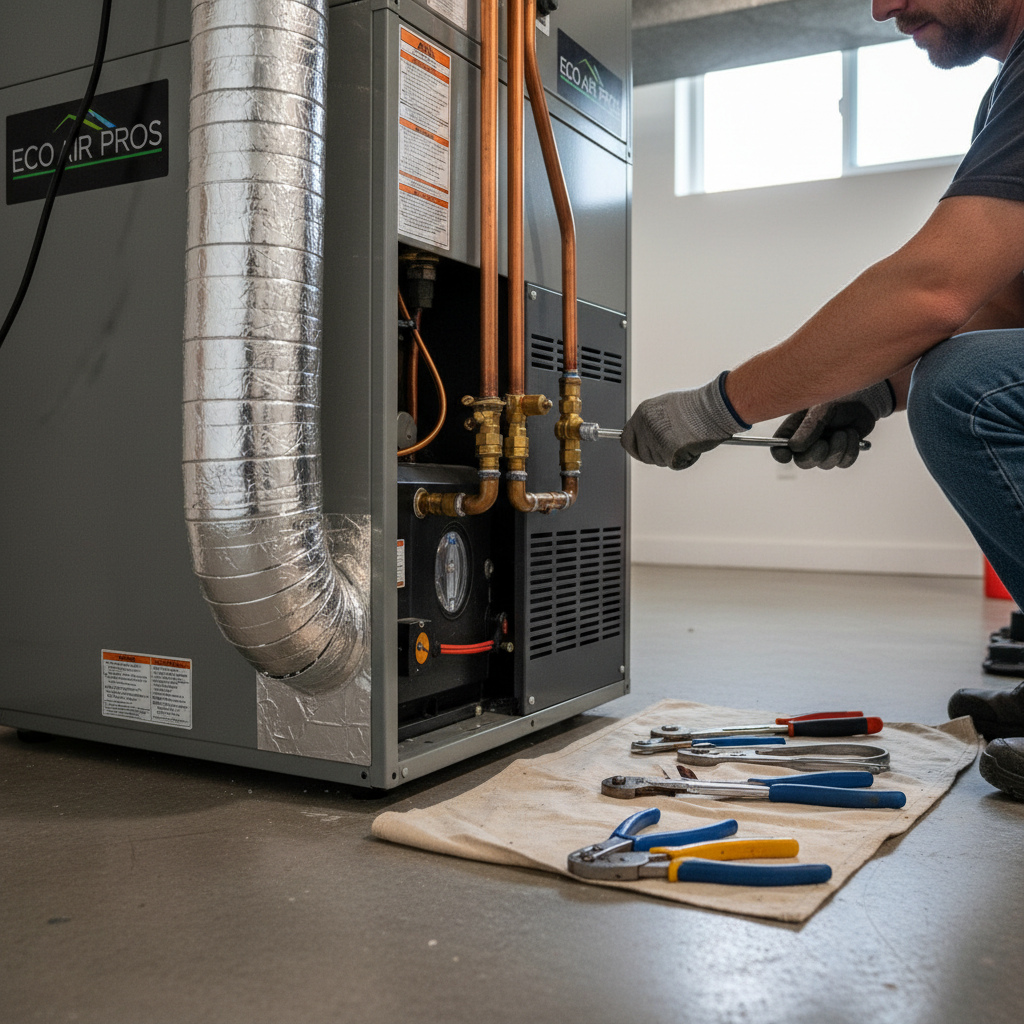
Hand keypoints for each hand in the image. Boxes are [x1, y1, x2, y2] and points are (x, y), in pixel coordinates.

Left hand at [621, 373, 746, 469]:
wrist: (712, 409)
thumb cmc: (696, 406)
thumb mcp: (666, 406)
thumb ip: (653, 421)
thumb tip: (648, 433)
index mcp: (643, 413)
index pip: (626, 438)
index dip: (634, 447)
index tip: (640, 451)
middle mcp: (645, 427)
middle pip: (641, 454)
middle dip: (653, 455)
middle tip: (669, 449)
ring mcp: (656, 441)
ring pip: (658, 461)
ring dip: (670, 456)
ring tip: (685, 440)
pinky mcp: (668, 453)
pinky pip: (673, 464)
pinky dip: (684, 459)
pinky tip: (692, 445)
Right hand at [770, 382, 894, 469]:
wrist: (863, 398)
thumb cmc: (837, 397)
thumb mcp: (819, 409)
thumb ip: (808, 428)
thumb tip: (794, 447)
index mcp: (795, 429)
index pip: (779, 447)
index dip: (780, 454)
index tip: (786, 456)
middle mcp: (808, 442)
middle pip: (803, 462)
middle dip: (815, 455)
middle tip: (825, 443)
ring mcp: (825, 449)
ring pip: (826, 464)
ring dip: (837, 449)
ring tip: (843, 432)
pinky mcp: (842, 453)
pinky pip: (843, 463)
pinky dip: (850, 450)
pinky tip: (851, 434)